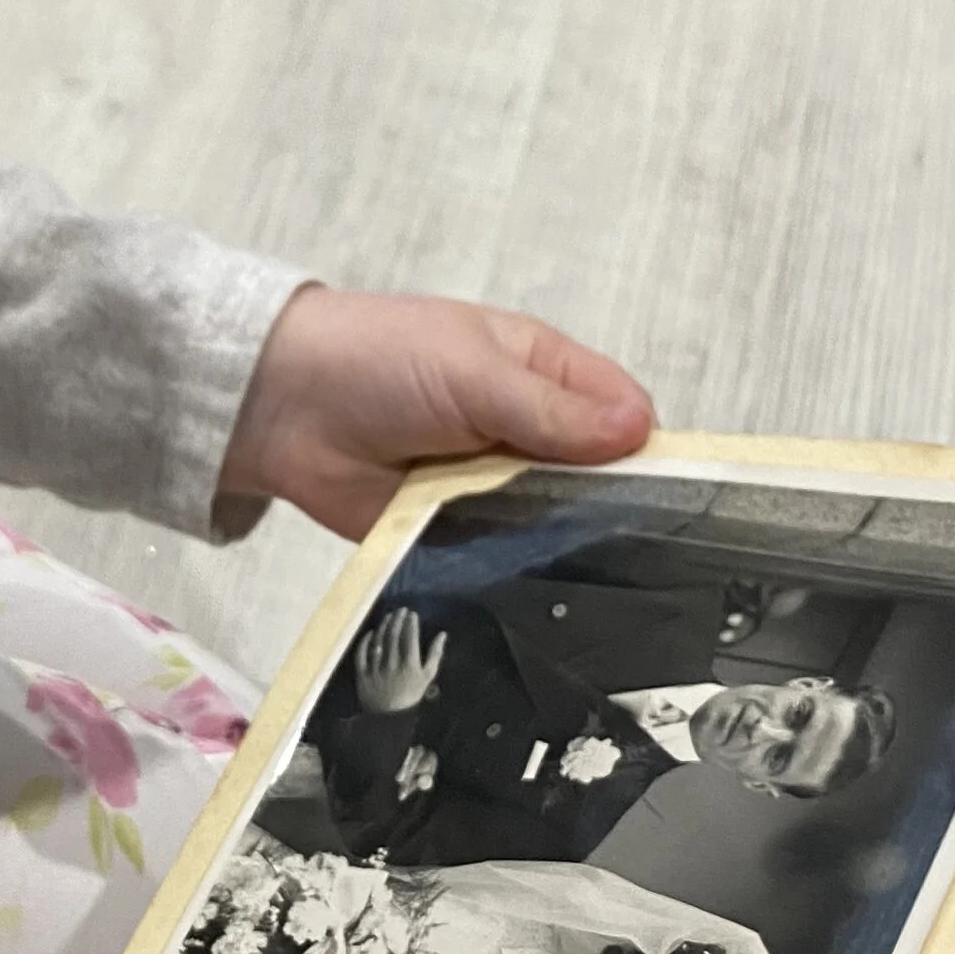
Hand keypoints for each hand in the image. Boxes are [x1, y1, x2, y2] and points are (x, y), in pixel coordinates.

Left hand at [219, 286, 653, 541]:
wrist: (282, 407)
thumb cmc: (377, 360)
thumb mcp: (473, 370)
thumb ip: (550, 408)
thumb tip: (637, 431)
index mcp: (545, 373)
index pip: (623, 414)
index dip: (647, 451)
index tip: (672, 494)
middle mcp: (530, 433)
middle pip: (598, 480)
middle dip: (610, 509)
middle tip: (634, 550)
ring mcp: (495, 488)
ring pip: (554, 527)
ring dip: (562, 546)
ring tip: (590, 578)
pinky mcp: (457, 534)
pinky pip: (501, 559)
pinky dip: (512, 572)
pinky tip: (534, 592)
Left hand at [354, 606, 447, 713]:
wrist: (390, 716)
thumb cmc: (412, 694)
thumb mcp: (428, 676)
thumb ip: (435, 654)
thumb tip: (442, 634)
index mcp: (410, 665)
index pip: (410, 638)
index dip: (411, 623)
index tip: (412, 614)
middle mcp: (392, 664)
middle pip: (394, 636)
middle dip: (398, 620)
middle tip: (400, 610)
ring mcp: (376, 668)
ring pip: (379, 642)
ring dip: (383, 626)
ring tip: (388, 617)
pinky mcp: (362, 674)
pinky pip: (362, 654)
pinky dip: (365, 642)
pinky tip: (371, 633)